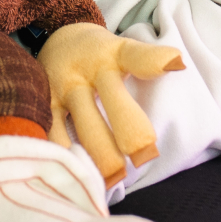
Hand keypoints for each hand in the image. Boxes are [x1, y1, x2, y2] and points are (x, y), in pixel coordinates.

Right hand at [38, 23, 185, 183]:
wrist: (50, 42)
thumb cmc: (95, 54)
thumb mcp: (119, 49)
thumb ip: (147, 59)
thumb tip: (178, 63)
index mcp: (111, 56)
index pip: (135, 56)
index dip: (154, 61)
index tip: (175, 63)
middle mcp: (86, 72)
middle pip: (112, 102)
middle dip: (130, 132)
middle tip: (145, 157)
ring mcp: (62, 91)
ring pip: (84, 126)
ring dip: (101, 154)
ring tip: (115, 179)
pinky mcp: (42, 108)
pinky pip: (52, 136)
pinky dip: (64, 158)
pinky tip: (77, 178)